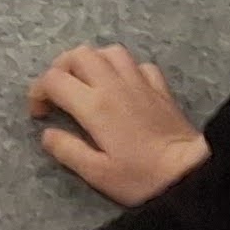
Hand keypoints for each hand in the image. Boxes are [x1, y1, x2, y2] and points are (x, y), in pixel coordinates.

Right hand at [28, 44, 210, 205]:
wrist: (191, 173)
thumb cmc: (142, 177)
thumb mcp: (97, 173)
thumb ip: (67, 150)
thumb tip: (47, 134)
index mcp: (95, 106)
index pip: (54, 79)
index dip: (38, 92)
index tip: (39, 113)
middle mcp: (114, 85)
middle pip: (79, 54)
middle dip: (61, 67)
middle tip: (59, 92)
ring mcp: (140, 83)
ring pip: (109, 51)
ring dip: (92, 61)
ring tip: (88, 83)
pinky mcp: (161, 89)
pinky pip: (138, 64)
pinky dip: (124, 69)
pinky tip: (123, 87)